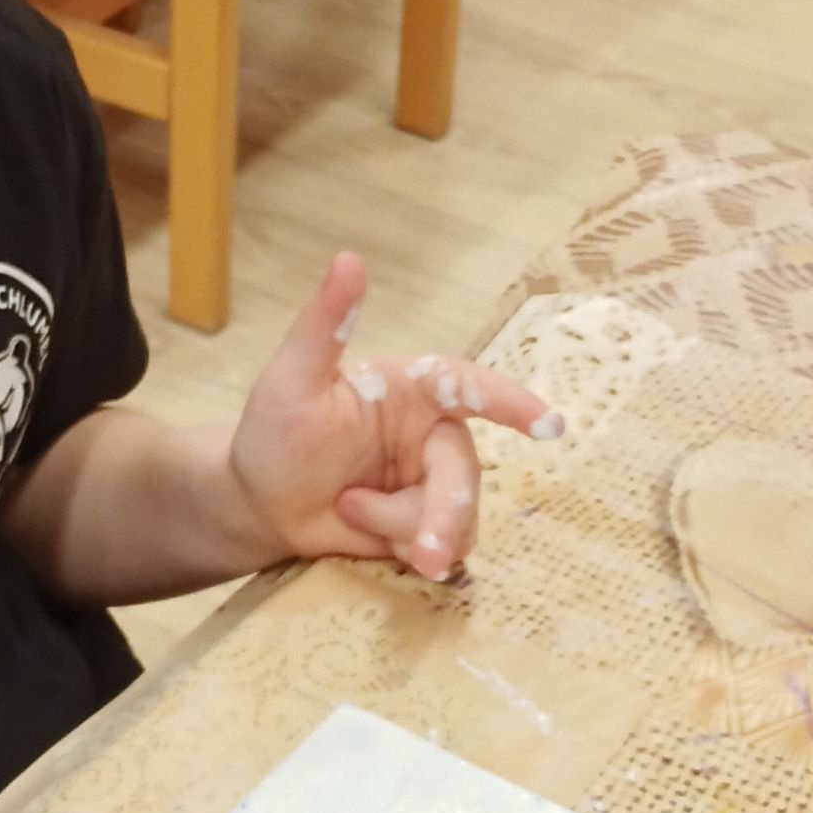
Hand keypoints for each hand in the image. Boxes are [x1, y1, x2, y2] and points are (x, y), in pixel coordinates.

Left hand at [228, 252, 562, 584]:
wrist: (262, 505)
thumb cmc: (274, 434)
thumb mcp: (292, 378)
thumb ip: (325, 324)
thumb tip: (348, 258)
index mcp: (411, 387)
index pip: (469, 385)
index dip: (511, 403)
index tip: (550, 426)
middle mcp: (432, 430)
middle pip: (464, 470)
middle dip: (446, 514)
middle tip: (424, 554)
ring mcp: (433, 479)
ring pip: (459, 513)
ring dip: (407, 530)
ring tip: (350, 513)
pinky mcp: (429, 522)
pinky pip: (448, 544)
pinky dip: (406, 548)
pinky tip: (366, 535)